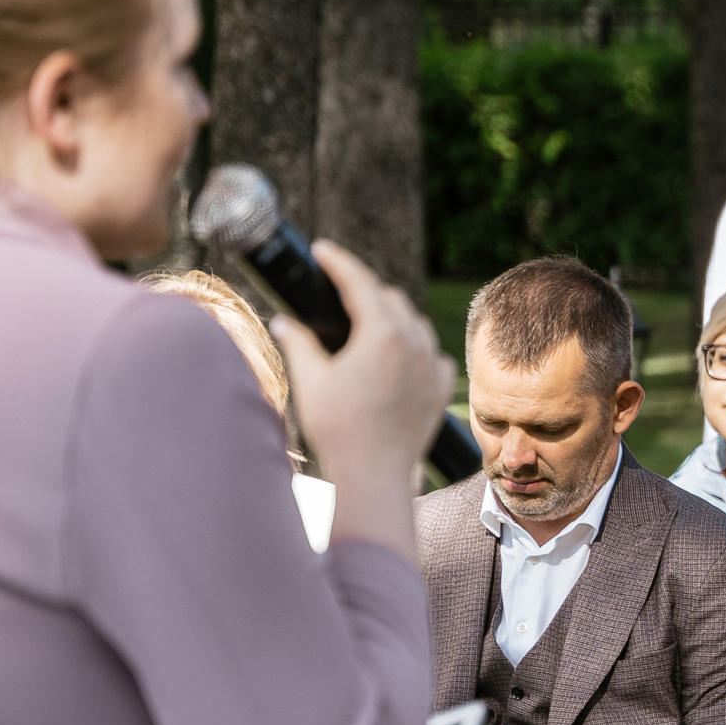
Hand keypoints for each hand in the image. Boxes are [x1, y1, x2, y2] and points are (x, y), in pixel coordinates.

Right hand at [271, 240, 455, 484]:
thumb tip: (284, 322)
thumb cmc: (339, 429)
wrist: (375, 475)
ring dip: (391, 315)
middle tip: (338, 287)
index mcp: (383, 334)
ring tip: (366, 319)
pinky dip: (413, 345)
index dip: (339, 261)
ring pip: (414, 323)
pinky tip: (398, 354)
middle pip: (390, 298)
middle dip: (364, 288)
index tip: (322, 249)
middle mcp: (416, 343)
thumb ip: (298, 343)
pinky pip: (430, 352)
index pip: (360, 282)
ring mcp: (433, 365)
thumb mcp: (311, 380)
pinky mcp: (441, 387)